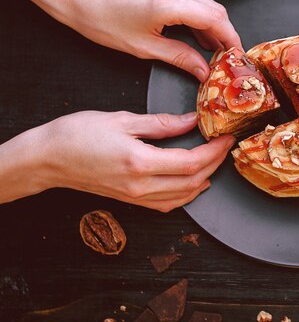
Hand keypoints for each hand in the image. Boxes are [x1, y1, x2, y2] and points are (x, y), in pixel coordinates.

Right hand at [0, 111, 234, 211]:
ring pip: (183, 196)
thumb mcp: (123, 119)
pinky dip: (186, 194)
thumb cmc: (78, 135)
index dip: (214, 150)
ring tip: (214, 161)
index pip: (191, 162)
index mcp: (140, 162)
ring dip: (204, 179)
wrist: (48, 158)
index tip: (226, 137)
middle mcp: (140, 185)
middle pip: (193, 181)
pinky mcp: (130, 200)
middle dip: (215, 163)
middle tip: (224, 145)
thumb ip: (162, 123)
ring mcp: (135, 196)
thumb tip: (191, 120)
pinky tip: (193, 182)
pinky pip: (166, 204)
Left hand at [71, 0, 241, 81]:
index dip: (231, 38)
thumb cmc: (102, 19)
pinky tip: (193, 28)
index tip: (236, 52)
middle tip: (225, 54)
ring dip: (210, 23)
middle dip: (224, 32)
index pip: (215, 19)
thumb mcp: (144, 47)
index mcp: (167, 2)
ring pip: (204, 1)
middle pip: (214, 9)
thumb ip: (180, 57)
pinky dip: (196, 11)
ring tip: (209, 46)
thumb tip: (203, 70)